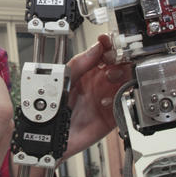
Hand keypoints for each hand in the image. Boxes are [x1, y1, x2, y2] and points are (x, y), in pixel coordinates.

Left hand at [62, 33, 129, 160]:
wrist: (50, 135)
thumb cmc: (54, 108)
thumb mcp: (64, 79)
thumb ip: (80, 63)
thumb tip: (96, 47)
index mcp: (88, 72)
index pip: (104, 54)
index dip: (108, 46)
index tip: (109, 41)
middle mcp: (99, 84)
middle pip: (119, 66)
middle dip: (118, 60)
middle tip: (113, 60)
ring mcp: (106, 98)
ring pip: (125, 82)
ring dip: (121, 77)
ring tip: (110, 77)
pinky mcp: (111, 116)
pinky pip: (123, 104)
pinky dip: (118, 100)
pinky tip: (105, 100)